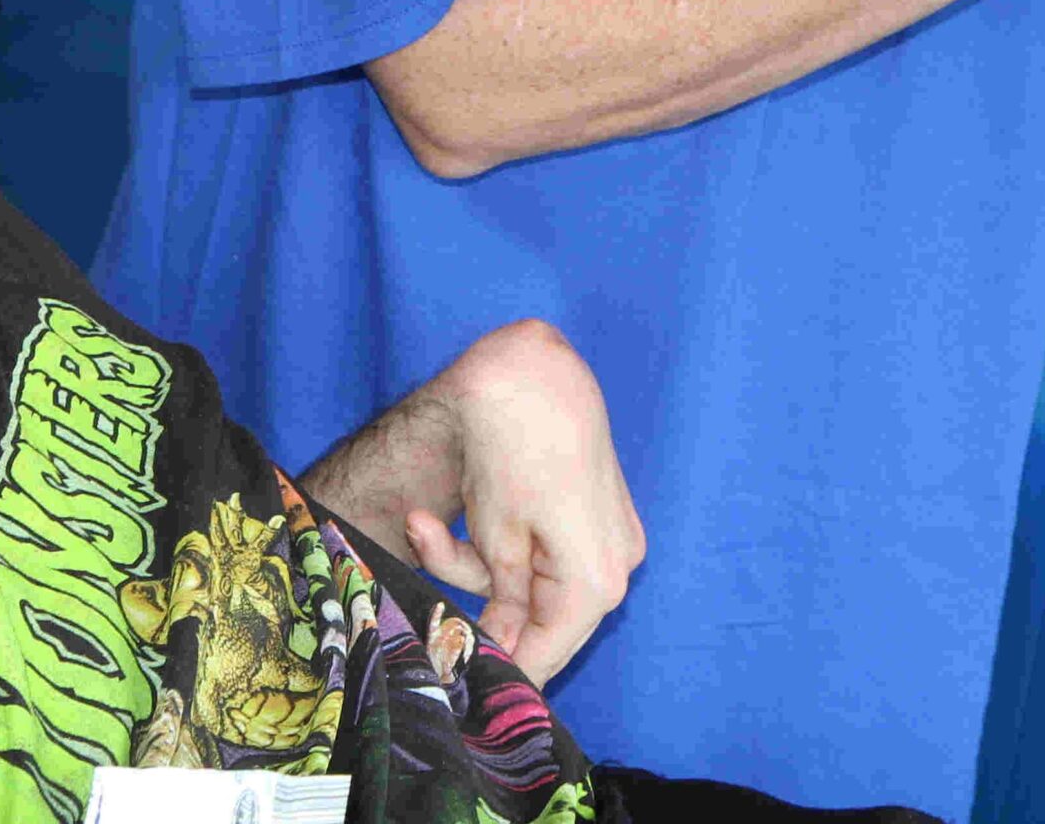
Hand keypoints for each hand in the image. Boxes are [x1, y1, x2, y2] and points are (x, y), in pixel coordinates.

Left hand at [402, 320, 644, 685]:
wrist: (530, 371)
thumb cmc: (513, 453)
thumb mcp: (498, 540)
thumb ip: (504, 606)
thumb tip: (504, 649)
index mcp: (597, 583)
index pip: (546, 654)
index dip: (497, 666)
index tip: (454, 672)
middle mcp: (617, 566)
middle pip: (541, 618)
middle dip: (479, 599)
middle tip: (427, 570)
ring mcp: (611, 538)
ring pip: (536, 581)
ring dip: (477, 561)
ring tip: (426, 523)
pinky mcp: (597, 514)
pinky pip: (547, 550)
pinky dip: (502, 539)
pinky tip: (446, 513)